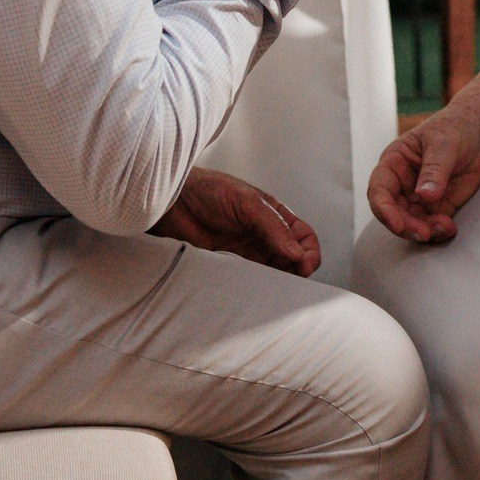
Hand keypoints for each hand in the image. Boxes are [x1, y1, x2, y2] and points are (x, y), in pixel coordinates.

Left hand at [151, 168, 320, 276]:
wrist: (169, 202)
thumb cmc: (205, 189)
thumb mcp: (245, 200)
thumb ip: (272, 225)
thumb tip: (296, 252)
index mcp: (274, 215)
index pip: (304, 237)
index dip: (310, 253)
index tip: (305, 266)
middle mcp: (264, 234)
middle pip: (294, 260)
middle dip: (298, 272)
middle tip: (290, 282)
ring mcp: (247, 252)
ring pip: (274, 273)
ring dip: (278, 282)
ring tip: (273, 288)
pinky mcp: (229, 266)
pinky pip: (251, 281)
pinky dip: (257, 288)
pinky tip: (254, 289)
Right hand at [368, 104, 479, 243]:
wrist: (478, 134)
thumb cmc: (453, 129)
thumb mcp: (444, 145)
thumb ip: (434, 170)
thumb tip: (424, 195)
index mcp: (394, 163)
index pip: (379, 190)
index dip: (384, 209)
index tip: (397, 224)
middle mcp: (401, 184)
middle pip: (393, 213)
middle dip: (406, 226)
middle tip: (424, 232)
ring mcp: (418, 198)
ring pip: (411, 224)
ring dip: (425, 231)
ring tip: (444, 227)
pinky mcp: (437, 208)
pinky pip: (432, 226)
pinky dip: (438, 232)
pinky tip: (449, 228)